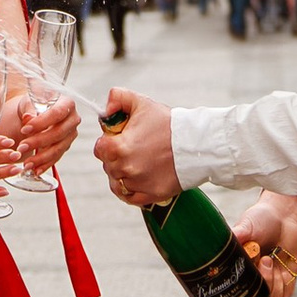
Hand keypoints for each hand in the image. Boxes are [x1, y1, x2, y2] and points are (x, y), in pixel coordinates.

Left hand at [6, 88, 81, 174]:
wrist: (38, 109)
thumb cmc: (34, 102)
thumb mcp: (30, 101)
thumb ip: (29, 109)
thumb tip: (28, 118)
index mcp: (67, 103)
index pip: (57, 113)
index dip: (41, 123)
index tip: (24, 129)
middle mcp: (73, 119)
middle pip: (58, 133)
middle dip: (38, 142)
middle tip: (21, 148)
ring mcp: (71, 134)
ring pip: (58, 148)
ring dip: (41, 158)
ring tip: (27, 163)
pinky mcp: (66, 145)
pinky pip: (57, 157)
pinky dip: (45, 165)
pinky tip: (35, 170)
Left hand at [93, 87, 176, 207]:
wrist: (197, 144)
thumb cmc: (169, 123)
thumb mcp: (141, 102)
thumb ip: (117, 98)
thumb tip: (105, 110)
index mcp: (120, 147)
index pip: (99, 149)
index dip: (106, 142)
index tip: (117, 139)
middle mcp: (126, 168)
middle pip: (108, 166)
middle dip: (115, 157)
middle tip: (131, 149)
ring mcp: (139, 184)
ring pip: (117, 183)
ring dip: (121, 174)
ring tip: (135, 163)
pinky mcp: (151, 195)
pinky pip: (129, 198)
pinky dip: (129, 190)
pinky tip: (136, 179)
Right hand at [235, 189, 296, 296]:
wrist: (286, 215)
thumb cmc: (262, 219)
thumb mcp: (246, 226)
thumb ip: (236, 236)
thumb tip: (224, 242)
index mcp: (241, 268)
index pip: (237, 288)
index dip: (241, 285)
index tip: (245, 268)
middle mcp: (255, 277)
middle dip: (259, 282)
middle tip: (262, 259)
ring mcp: (271, 280)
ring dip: (271, 284)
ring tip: (270, 260)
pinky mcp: (288, 280)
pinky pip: (285, 294)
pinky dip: (283, 283)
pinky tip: (281, 263)